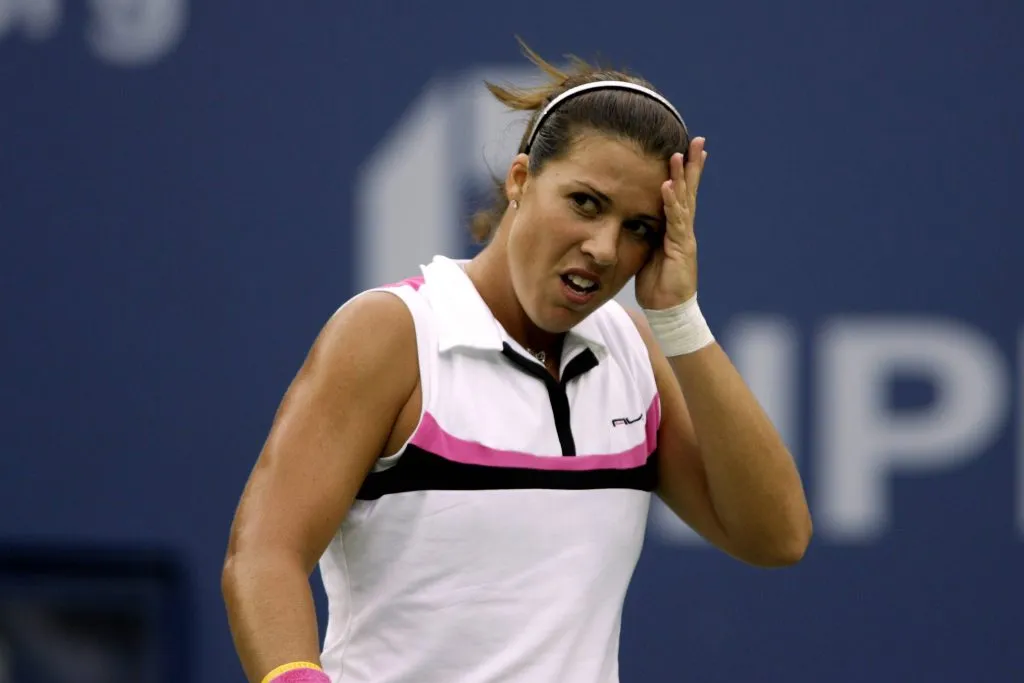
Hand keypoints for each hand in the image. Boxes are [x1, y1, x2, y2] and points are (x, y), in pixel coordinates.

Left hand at [634, 137, 707, 309]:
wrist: (668, 310)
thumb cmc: (658, 284)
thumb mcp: (649, 253)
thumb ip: (647, 234)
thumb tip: (635, 220)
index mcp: (676, 229)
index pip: (682, 194)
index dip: (686, 173)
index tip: (689, 149)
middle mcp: (684, 229)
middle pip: (690, 191)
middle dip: (693, 165)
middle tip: (699, 140)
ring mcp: (684, 238)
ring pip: (684, 202)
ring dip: (681, 177)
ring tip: (679, 155)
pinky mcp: (681, 249)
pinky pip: (676, 222)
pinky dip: (672, 203)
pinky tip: (668, 187)